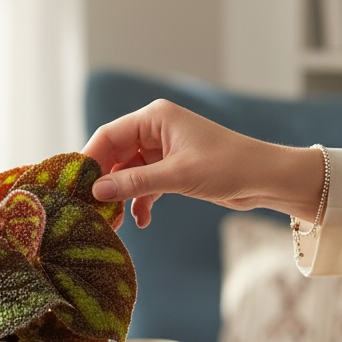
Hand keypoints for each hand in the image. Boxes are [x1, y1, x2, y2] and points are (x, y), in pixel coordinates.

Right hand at [81, 99, 323, 228]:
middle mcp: (155, 130)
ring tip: (113, 223)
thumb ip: (134, 183)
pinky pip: (144, 185)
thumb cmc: (229, 165)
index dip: (89, 159)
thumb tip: (97, 192)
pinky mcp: (172, 170)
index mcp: (154, 118)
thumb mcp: (177, 176)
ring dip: (121, 197)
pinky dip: (140, 202)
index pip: (109, 135)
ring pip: (128, 173)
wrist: (266, 179)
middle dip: (104, 183)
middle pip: (115, 155)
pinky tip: (141, 221)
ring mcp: (163, 150)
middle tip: (90, 209)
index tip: (74, 185)